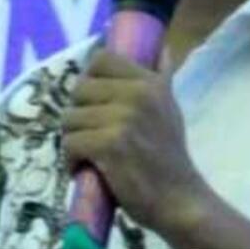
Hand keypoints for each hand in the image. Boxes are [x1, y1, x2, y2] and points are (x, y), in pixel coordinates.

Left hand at [62, 47, 204, 235]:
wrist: (179, 201)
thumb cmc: (170, 157)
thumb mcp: (170, 110)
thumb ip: (162, 78)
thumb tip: (161, 47)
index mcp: (149, 82)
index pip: (101, 60)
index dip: (89, 80)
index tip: (92, 103)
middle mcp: (137, 95)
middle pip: (79, 90)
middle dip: (78, 116)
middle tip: (90, 136)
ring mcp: (122, 119)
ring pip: (70, 119)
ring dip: (73, 140)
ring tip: (89, 156)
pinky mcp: (108, 145)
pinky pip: (70, 143)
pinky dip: (71, 160)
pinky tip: (85, 169)